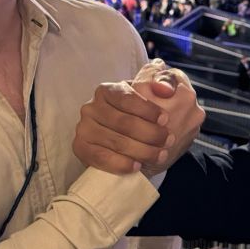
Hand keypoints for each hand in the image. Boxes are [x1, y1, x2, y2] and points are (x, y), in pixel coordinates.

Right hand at [74, 60, 203, 175]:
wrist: (127, 144)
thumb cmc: (143, 117)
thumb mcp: (156, 95)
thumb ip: (166, 82)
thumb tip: (163, 88)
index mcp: (108, 90)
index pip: (128, 98)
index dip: (148, 109)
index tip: (167, 119)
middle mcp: (91, 107)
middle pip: (123, 122)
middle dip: (150, 134)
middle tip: (168, 140)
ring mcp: (84, 128)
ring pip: (115, 142)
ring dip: (142, 151)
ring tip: (160, 155)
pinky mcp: (80, 147)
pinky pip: (101, 158)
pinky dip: (121, 164)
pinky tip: (137, 166)